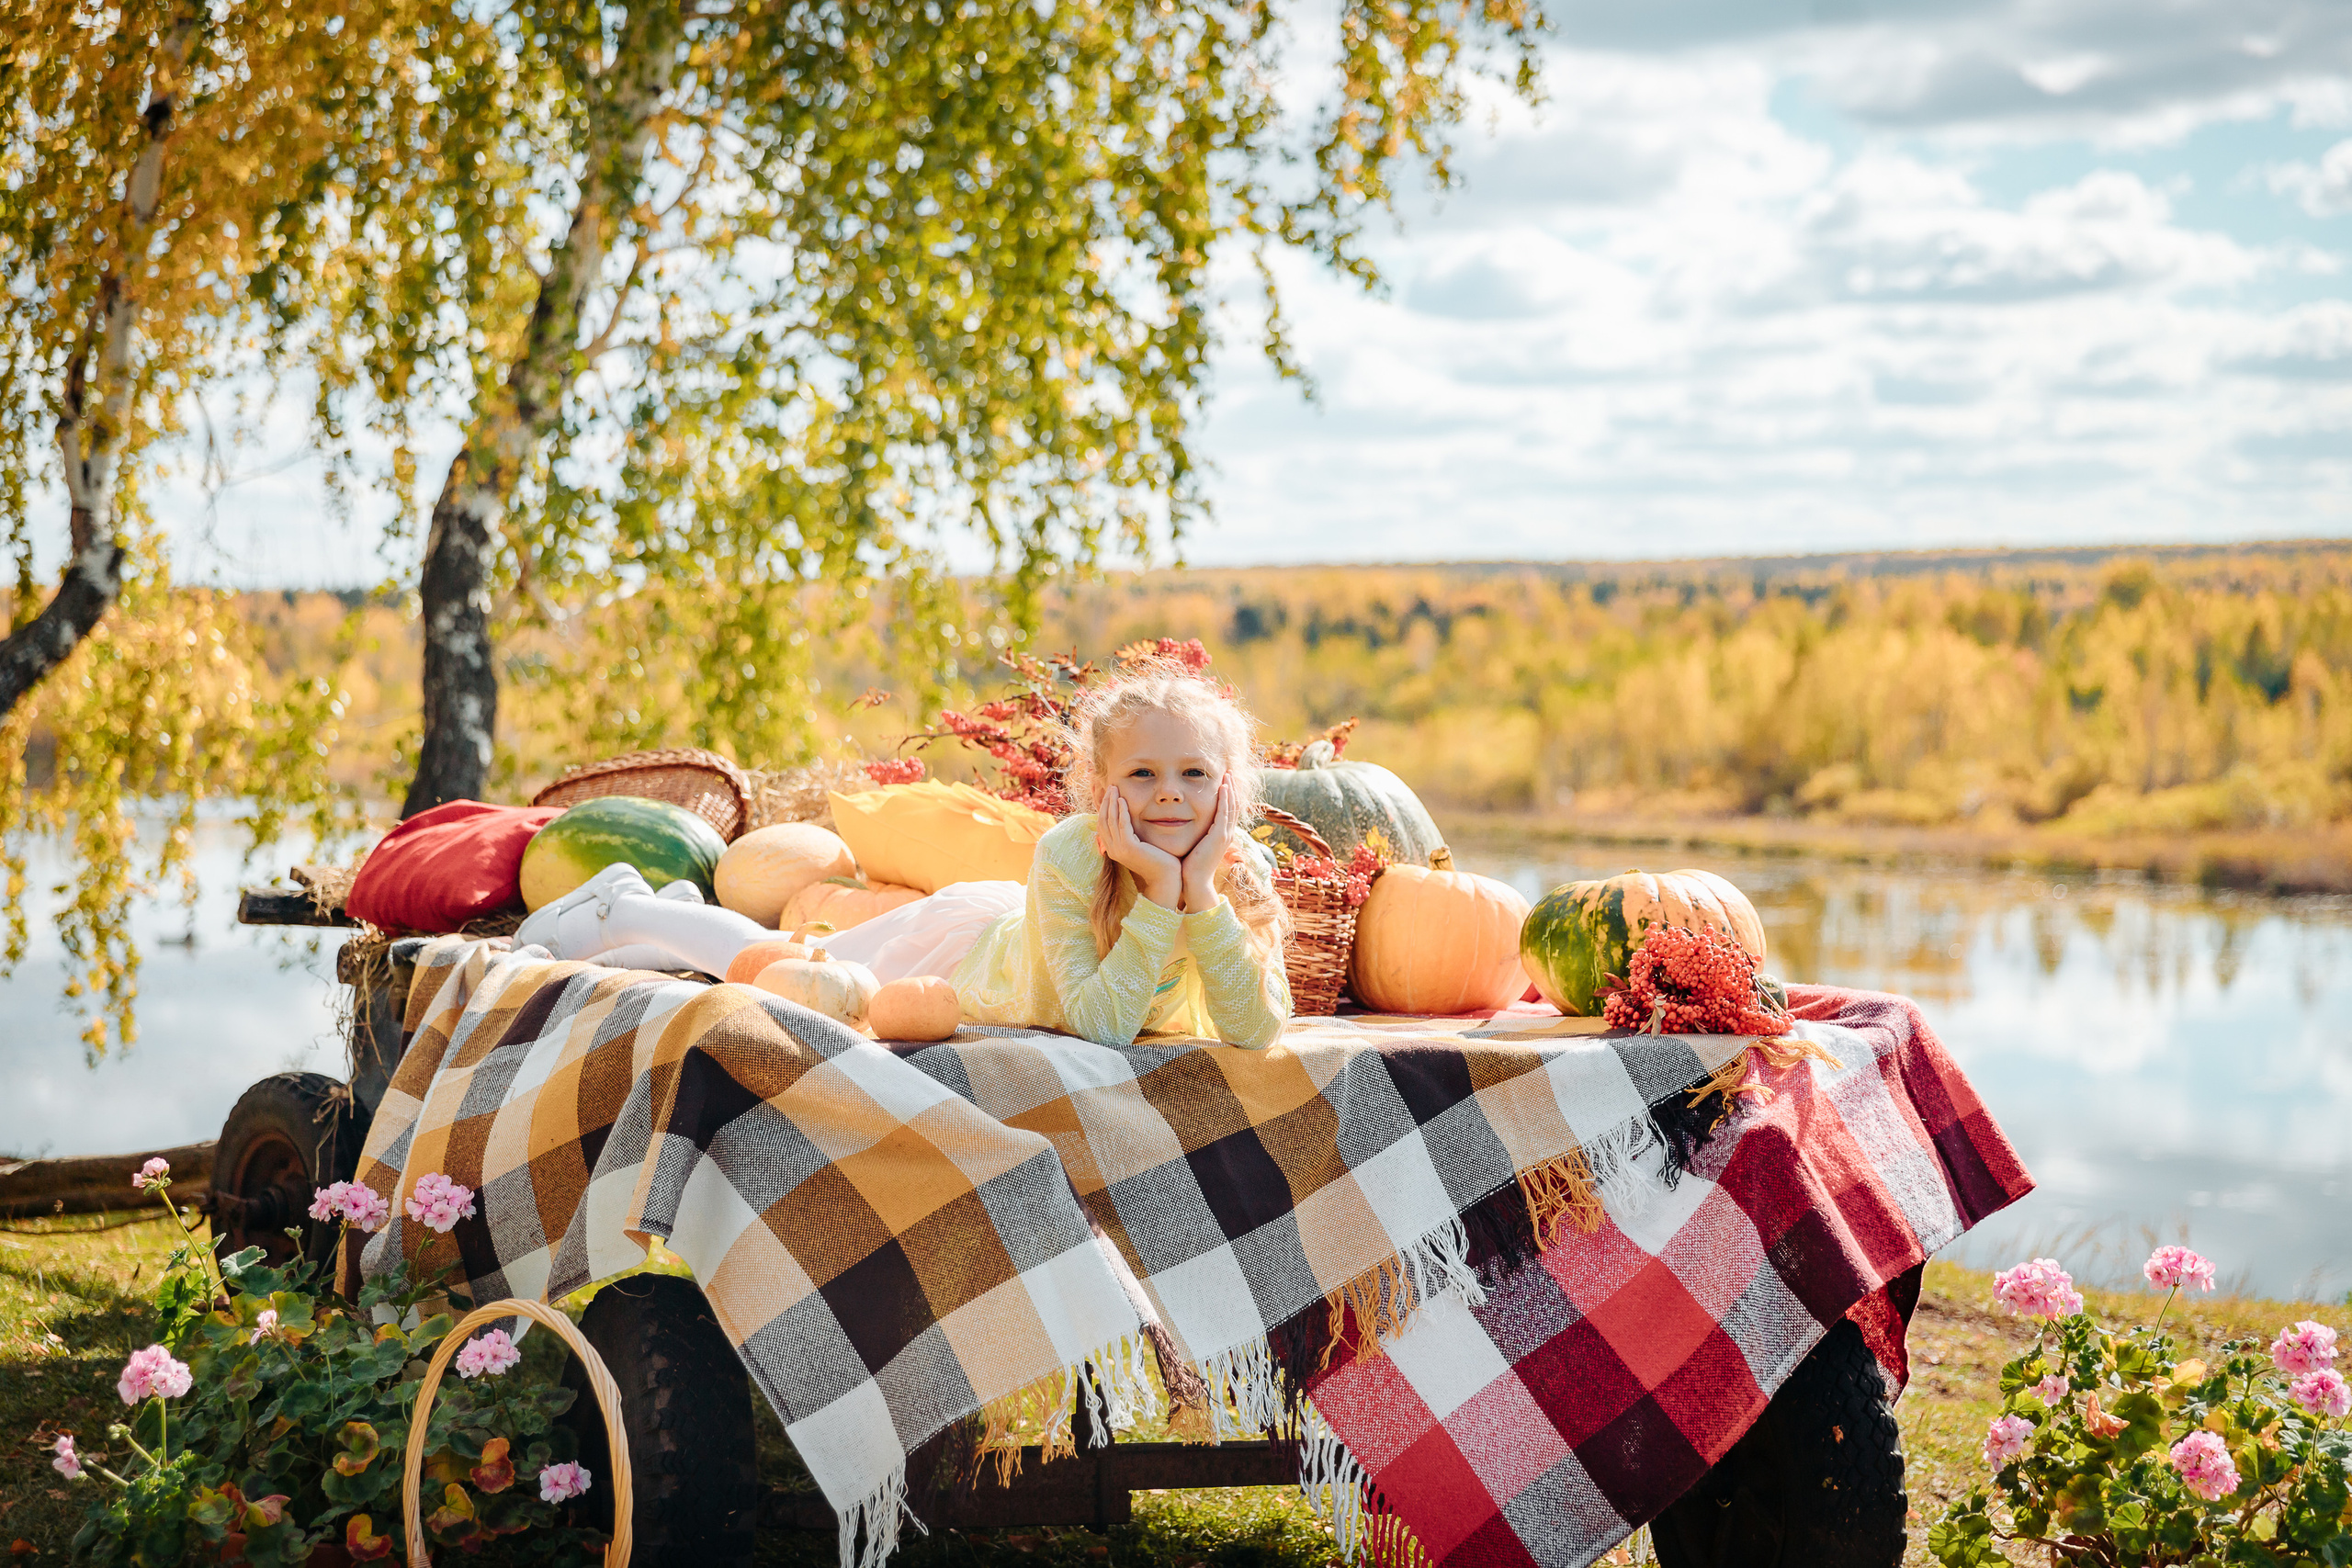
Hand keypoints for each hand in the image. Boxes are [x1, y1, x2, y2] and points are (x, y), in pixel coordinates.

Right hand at [1099, 793, 1182, 908]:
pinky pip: (1122, 825)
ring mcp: (1119, 850)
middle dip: (1106, 802)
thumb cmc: (1159, 861)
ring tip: (1115, 788)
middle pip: (1103, 820)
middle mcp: (1112, 850)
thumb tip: (1130, 823)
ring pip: (1111, 821)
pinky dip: (1121, 812)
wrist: (1167, 878)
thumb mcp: (1142, 846)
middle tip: (1111, 786)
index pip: (1103, 825)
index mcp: (1113, 850)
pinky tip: (1123, 801)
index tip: (1109, 793)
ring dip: (1112, 802)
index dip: (1104, 808)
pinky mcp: (1129, 848)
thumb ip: (1133, 835)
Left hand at [1178, 775, 1242, 913]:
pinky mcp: (1219, 836)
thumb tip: (1184, 824)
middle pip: (1233, 805)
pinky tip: (1223, 787)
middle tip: (1230, 772)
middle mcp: (1226, 833)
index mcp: (1221, 835)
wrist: (1193, 882)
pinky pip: (1224, 813)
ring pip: (1231, 806)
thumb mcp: (1194, 845)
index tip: (1224, 781)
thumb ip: (1194, 834)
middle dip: (1232, 788)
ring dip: (1230, 789)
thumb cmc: (1190, 866)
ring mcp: (1224, 835)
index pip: (1227, 810)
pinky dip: (1225, 799)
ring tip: (1229, 774)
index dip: (1228, 795)